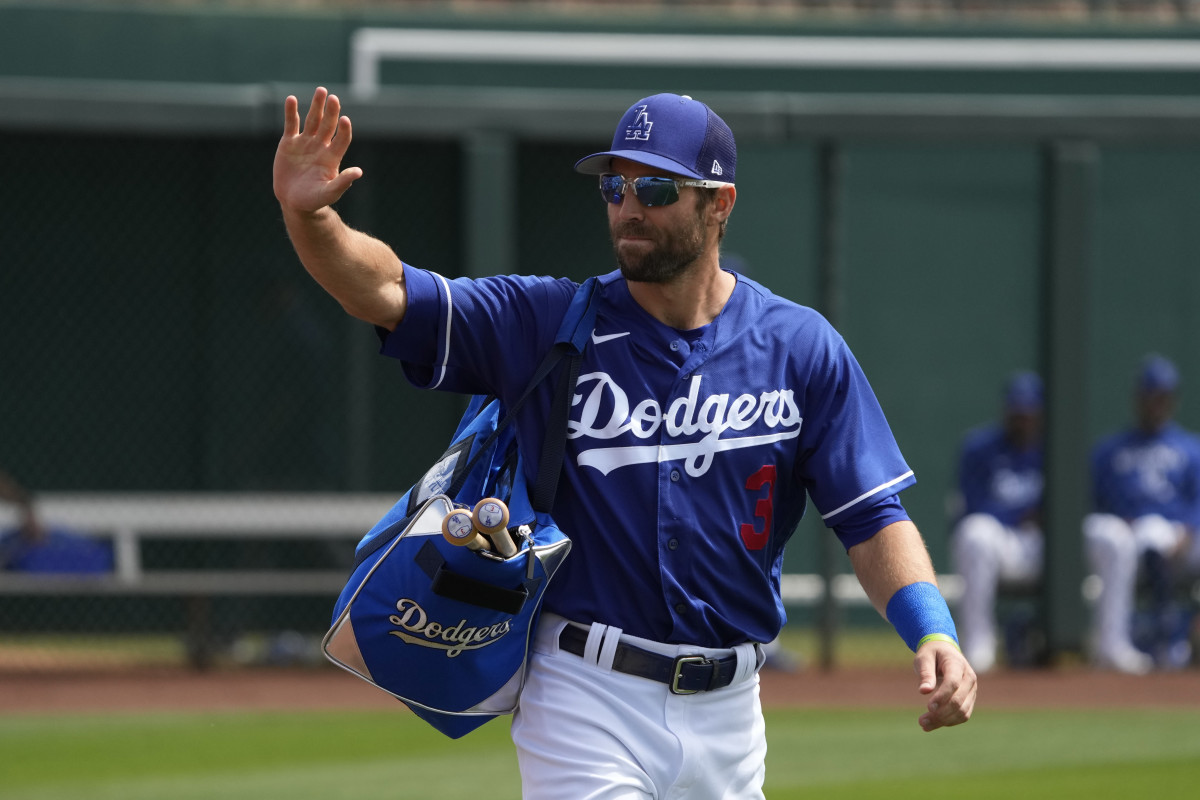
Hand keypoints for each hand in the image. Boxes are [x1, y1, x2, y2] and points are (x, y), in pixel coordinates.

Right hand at [273, 87, 363, 213]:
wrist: (294, 201)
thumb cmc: (314, 200)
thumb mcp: (328, 193)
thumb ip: (342, 182)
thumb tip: (359, 172)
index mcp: (332, 157)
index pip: (342, 139)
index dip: (344, 130)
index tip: (345, 119)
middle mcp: (321, 146)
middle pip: (328, 125)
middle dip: (331, 112)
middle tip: (333, 98)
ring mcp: (305, 142)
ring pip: (312, 120)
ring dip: (316, 106)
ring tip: (321, 91)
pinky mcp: (289, 142)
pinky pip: (291, 124)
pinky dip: (291, 112)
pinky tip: (291, 99)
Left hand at [914, 640, 975, 731]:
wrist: (944, 651)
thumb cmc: (932, 654)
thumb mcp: (924, 658)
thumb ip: (925, 673)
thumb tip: (924, 691)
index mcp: (958, 664)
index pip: (953, 683)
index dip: (942, 696)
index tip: (928, 707)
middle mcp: (969, 678)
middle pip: (958, 700)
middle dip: (940, 713)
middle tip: (921, 721)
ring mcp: (972, 690)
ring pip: (962, 711)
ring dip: (944, 721)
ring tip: (924, 725)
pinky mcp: (970, 699)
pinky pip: (963, 715)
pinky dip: (949, 722)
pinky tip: (933, 724)